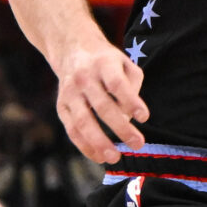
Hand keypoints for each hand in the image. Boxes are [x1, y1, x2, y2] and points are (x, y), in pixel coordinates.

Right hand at [55, 42, 145, 164]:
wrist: (72, 49)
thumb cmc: (107, 62)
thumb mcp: (125, 63)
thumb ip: (133, 85)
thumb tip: (130, 115)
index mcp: (103, 64)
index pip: (117, 84)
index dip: (130, 101)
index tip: (144, 118)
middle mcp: (84, 78)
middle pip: (102, 106)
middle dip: (121, 128)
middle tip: (138, 144)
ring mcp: (70, 93)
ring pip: (83, 121)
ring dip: (99, 142)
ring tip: (115, 157)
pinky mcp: (62, 106)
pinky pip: (71, 129)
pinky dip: (84, 145)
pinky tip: (99, 157)